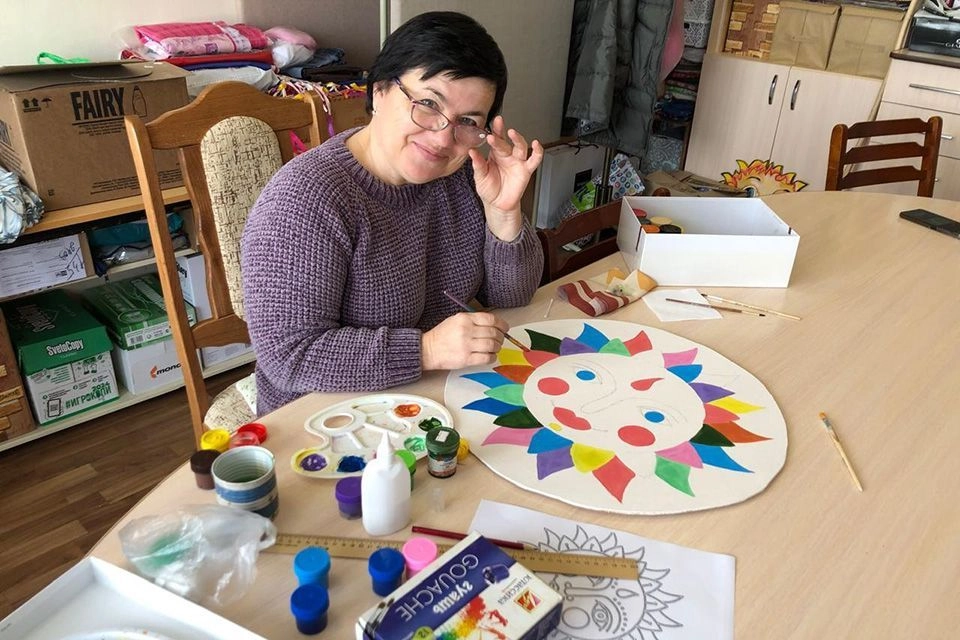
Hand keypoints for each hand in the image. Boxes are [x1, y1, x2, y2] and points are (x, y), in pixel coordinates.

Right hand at [421, 311, 509, 369]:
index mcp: (465, 319)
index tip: (505, 328)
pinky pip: (487, 358)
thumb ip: (474, 320)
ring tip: (494, 348)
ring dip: (497, 347)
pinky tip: (489, 356)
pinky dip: (492, 357)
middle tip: (500, 339)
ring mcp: (467, 346)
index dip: (502, 324)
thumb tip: (494, 325)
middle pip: (494, 333)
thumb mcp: (456, 319)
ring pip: (492, 345)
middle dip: (501, 337)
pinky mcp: (466, 359)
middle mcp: (467, 331)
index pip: (491, 319)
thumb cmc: (443, 335)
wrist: (428, 350)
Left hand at [469, 116, 543, 240]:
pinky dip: (538, 152)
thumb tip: (471, 152)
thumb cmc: (489, 189)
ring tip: (512, 133)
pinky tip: (536, 144)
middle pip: (506, 141)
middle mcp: (507, 155)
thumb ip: (477, 164)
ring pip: (521, 146)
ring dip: (517, 139)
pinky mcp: (526, 170)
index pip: (496, 138)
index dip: (495, 129)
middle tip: (495, 129)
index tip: (492, 122)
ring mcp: (517, 162)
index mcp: (495, 154)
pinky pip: (534, 160)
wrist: (498, 205)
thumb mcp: (480, 176)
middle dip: (501, 134)